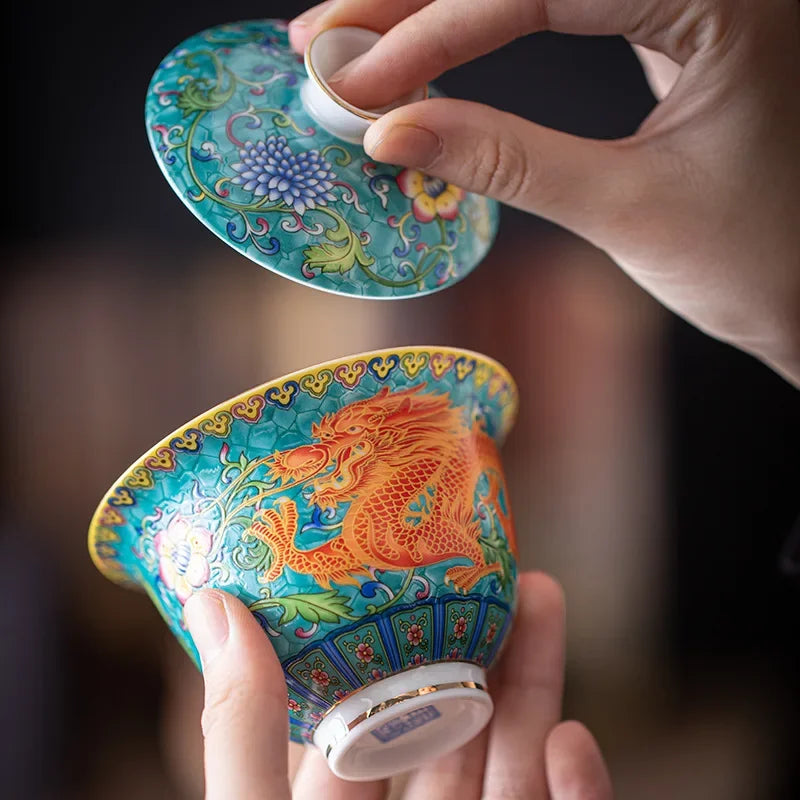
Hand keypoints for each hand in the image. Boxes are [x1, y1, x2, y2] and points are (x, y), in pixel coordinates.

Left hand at [184, 572, 612, 798]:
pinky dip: (585, 797)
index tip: (419, 572)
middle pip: (454, 728)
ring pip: (515, 768)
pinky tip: (577, 739)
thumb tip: (213, 603)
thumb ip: (239, 731)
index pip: (366, 718)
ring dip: (539, 689)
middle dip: (487, 645)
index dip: (396, 642)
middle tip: (509, 566)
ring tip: (547, 598)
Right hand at [289, 0, 799, 385]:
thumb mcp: (624, 209)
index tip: (355, 82)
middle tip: (323, 39)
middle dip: (415, 0)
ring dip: (436, 7)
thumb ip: (506, 161)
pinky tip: (426, 46)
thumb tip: (391, 134)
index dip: (433, 32)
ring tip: (353, 44)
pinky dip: (480, 24)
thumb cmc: (754, 258)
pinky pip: (555, 1)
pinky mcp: (667, 17)